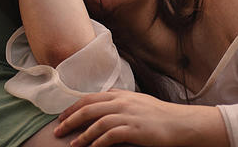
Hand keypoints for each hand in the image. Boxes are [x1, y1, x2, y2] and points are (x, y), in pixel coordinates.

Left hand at [54, 90, 227, 146]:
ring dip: (81, 134)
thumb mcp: (137, 101)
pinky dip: (97, 142)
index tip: (62, 117)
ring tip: (72, 144)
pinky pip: (110, 136)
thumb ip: (119, 98)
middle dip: (70, 120)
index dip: (72, 108)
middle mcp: (122, 102)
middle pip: (88, 108)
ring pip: (97, 122)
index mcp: (120, 95)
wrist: (179, 123)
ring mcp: (128, 115)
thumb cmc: (158, 114)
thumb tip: (103, 99)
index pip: (89, 98)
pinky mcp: (134, 129)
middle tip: (58, 130)